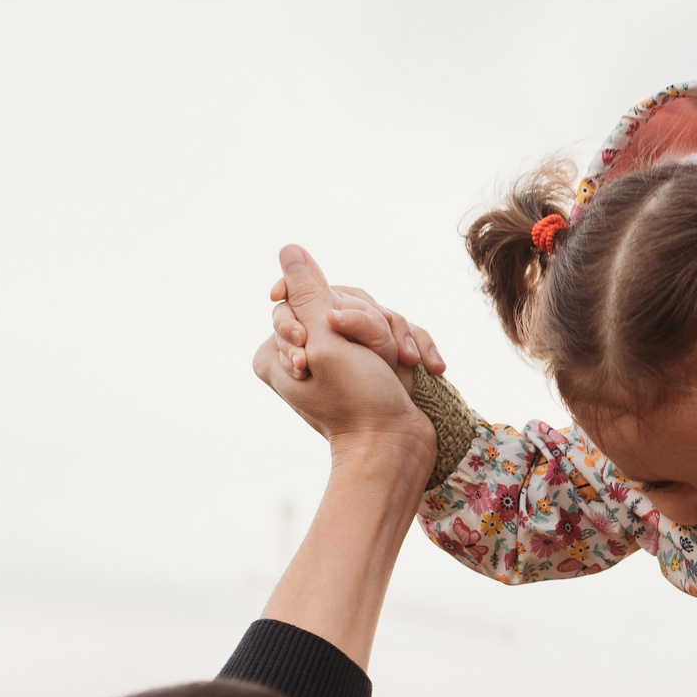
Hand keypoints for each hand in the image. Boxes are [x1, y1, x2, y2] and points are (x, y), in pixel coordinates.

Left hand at [254, 246, 433, 463]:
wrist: (399, 446)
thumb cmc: (358, 401)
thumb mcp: (325, 340)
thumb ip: (306, 291)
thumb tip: (289, 249)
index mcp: (274, 354)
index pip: (295, 299)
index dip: (321, 310)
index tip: (331, 332)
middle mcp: (304, 354)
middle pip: (337, 305)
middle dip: (368, 327)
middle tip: (374, 361)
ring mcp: (340, 359)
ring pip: (371, 316)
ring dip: (394, 338)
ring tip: (405, 365)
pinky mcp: (371, 364)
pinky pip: (391, 336)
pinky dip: (410, 347)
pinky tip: (422, 367)